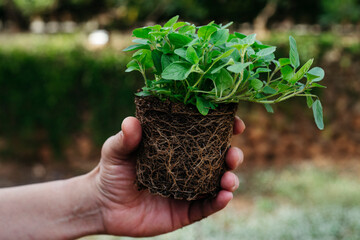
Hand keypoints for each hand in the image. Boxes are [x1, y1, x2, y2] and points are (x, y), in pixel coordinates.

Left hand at [92, 116, 244, 236]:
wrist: (103, 205)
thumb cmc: (112, 171)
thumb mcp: (116, 151)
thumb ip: (125, 138)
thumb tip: (131, 122)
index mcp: (176, 146)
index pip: (204, 135)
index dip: (223, 128)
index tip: (235, 123)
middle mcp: (187, 166)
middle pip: (217, 158)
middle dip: (232, 155)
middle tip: (233, 155)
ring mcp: (188, 189)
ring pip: (217, 182)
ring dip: (230, 178)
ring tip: (229, 178)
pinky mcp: (185, 211)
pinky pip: (207, 206)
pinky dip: (219, 201)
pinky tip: (225, 196)